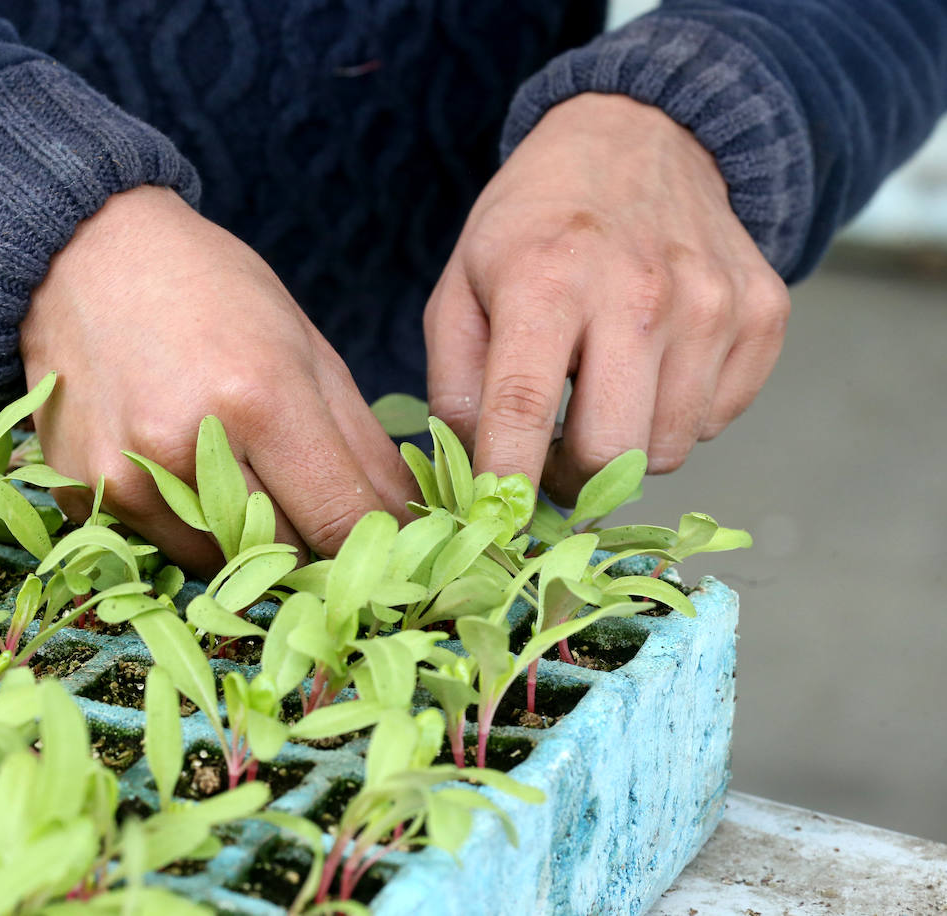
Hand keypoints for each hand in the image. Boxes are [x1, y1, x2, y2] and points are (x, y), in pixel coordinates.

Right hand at [20, 185, 414, 573]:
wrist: (86, 257)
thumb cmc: (210, 293)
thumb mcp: (306, 347)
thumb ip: (362, 445)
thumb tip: (407, 523)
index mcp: (258, 396)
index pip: (338, 522)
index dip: (372, 542)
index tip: (385, 543)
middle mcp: (184, 446)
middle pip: (284, 553)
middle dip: (310, 540)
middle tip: (306, 499)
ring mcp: (125, 478)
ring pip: (222, 562)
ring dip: (245, 538)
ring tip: (234, 470)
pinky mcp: (84, 494)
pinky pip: (159, 548)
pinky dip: (185, 526)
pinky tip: (176, 466)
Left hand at [424, 93, 789, 501]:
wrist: (642, 137)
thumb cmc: (534, 224)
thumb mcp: (460, 286)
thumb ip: (454, 385)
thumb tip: (474, 474)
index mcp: (547, 280)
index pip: (523, 412)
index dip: (507, 482)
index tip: (496, 522)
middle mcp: (640, 291)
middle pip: (611, 451)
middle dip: (573, 475)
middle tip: (552, 455)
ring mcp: (712, 303)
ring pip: (669, 446)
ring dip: (627, 443)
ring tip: (601, 391)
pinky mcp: (763, 313)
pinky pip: (717, 418)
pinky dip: (679, 413)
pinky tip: (652, 366)